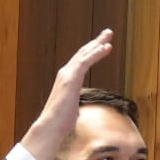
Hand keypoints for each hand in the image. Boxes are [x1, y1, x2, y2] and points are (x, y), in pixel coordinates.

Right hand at [20, 28, 114, 159]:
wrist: (51, 127)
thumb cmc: (61, 122)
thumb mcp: (72, 109)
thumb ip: (75, 104)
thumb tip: (77, 110)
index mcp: (67, 79)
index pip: (81, 61)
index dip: (92, 52)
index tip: (103, 45)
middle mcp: (66, 73)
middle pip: (83, 53)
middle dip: (96, 42)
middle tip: (108, 33)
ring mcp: (67, 75)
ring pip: (84, 54)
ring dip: (98, 43)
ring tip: (108, 35)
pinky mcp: (71, 79)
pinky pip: (85, 62)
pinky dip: (95, 53)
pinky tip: (105, 48)